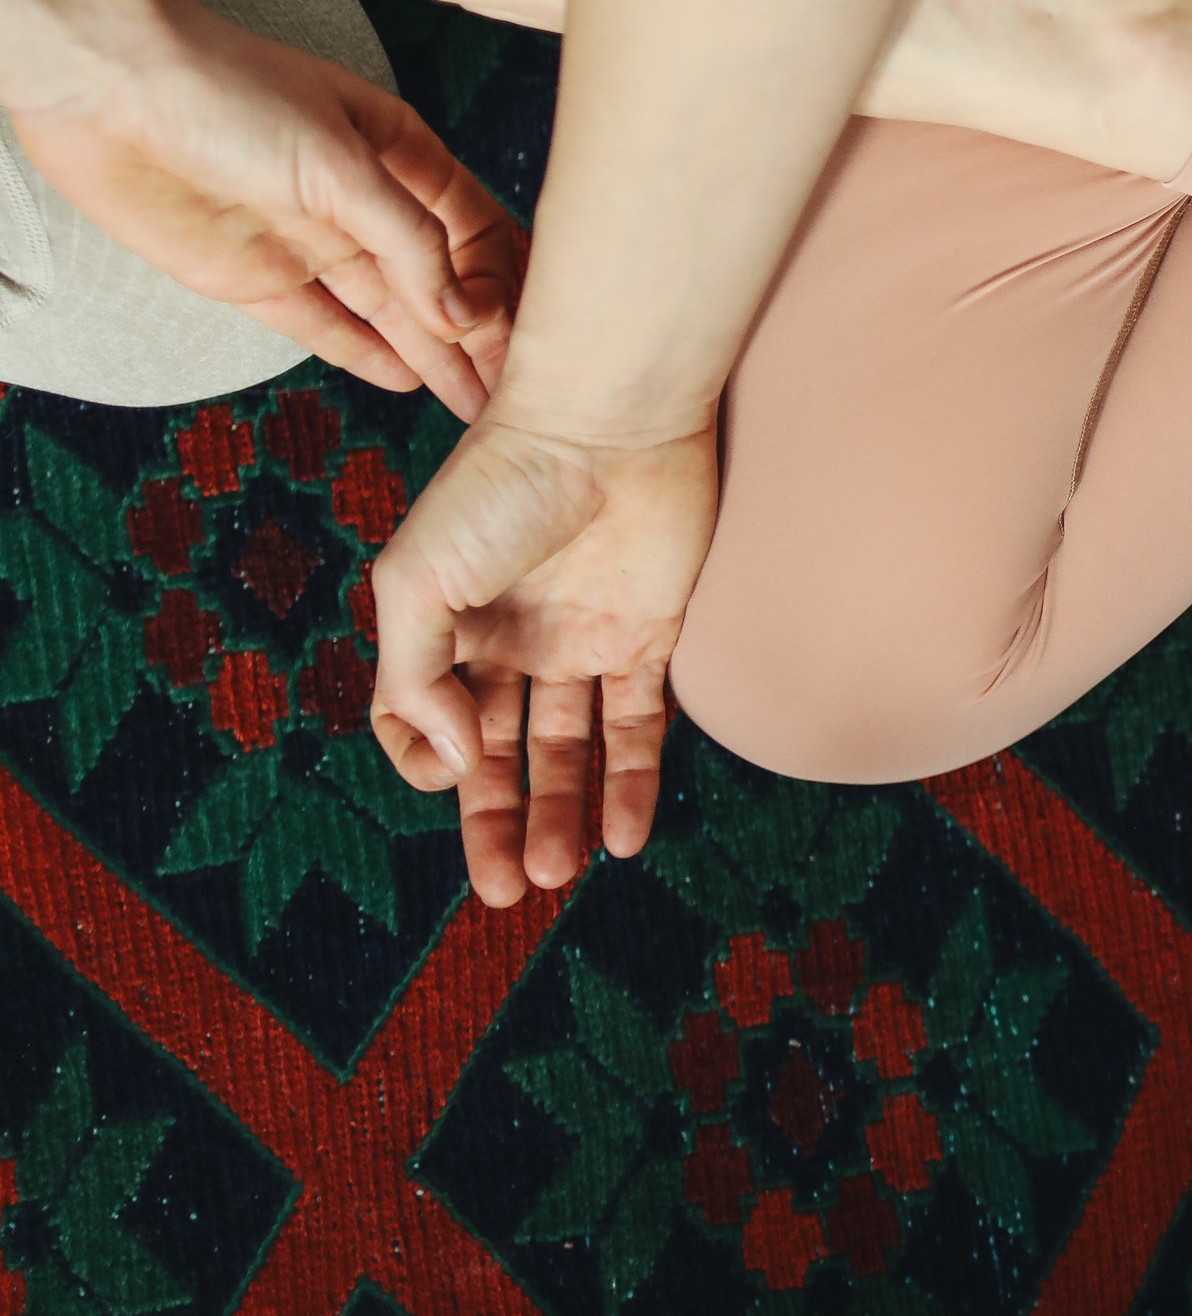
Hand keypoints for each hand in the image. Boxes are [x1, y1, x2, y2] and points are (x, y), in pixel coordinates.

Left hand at [3, 0, 516, 416]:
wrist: (106, 88)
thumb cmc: (227, 92)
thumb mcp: (346, 164)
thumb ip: (411, 246)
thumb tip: (462, 317)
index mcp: (402, 156)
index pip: (478, 232)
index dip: (506, 284)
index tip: (531, 335)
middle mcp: (363, 203)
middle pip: (440, 282)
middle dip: (481, 335)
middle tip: (518, 391)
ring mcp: (311, 242)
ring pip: (391, 313)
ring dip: (434, 358)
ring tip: (478, 404)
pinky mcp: (256, 278)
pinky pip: (324, 326)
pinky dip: (365, 354)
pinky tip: (407, 381)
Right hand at [368, 411, 716, 903]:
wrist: (606, 423)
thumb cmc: (497, 487)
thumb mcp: (415, 582)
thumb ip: (416, 680)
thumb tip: (458, 766)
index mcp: (446, 629)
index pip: (428, 726)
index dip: (431, 765)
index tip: (447, 779)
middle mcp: (514, 643)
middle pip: (504, 756)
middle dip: (501, 825)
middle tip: (507, 892)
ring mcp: (583, 641)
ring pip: (571, 751)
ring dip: (563, 813)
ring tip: (557, 872)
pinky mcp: (651, 637)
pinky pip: (641, 726)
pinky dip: (632, 782)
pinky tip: (621, 839)